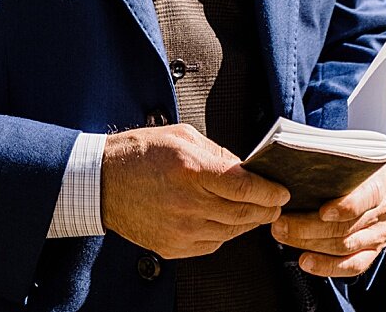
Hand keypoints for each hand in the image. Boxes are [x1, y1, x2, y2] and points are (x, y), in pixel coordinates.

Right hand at [101, 124, 290, 258]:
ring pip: (231, 232)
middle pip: (243, 213)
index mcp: (192, 171)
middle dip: (266, 208)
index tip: (282, 191)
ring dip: (249, 222)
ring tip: (257, 211)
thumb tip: (247, 169)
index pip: (245, 187)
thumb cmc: (141, 154)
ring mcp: (180, 231)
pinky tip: (229, 221)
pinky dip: (226, 233)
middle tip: (277, 203)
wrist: (102, 183)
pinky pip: (212, 243)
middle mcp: (188, 205)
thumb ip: (219, 154)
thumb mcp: (184, 138)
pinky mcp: (173, 247)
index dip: (270, 191)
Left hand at [271, 164, 385, 278]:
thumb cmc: (369, 169)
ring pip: (343, 246)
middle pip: (345, 227)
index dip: (346, 207)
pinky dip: (327, 267)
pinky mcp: (372, 252)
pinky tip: (305, 261)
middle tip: (281, 222)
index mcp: (382, 185)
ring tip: (283, 235)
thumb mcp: (362, 158)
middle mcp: (382, 214)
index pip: (367, 197)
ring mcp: (378, 236)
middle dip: (308, 227)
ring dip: (309, 243)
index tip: (323, 211)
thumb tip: (307, 161)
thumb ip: (341, 163)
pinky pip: (352, 266)